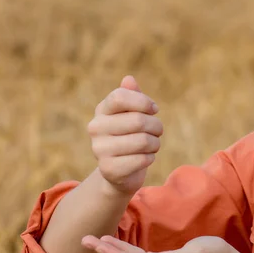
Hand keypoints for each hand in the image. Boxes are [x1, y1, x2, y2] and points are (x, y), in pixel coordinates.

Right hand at [87, 75, 163, 196]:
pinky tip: (145, 158)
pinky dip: (150, 158)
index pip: (120, 97)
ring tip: (152, 145)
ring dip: (155, 144)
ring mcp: (99, 149)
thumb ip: (132, 96)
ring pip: (143, 141)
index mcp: (102, 110)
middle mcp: (96, 128)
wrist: (119, 172)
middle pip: (138, 120)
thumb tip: (129, 79)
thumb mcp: (131, 115)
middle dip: (156, 126)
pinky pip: (142, 159)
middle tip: (157, 132)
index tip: (154, 109)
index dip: (143, 102)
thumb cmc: (130, 137)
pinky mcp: (109, 169)